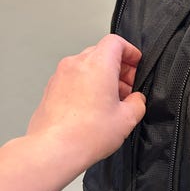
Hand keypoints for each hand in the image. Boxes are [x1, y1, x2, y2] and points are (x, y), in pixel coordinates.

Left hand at [27, 34, 145, 172]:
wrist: (54, 149)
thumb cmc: (86, 134)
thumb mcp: (127, 119)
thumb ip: (137, 103)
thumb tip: (136, 100)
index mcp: (98, 65)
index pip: (116, 42)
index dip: (130, 52)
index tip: (137, 64)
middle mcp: (77, 64)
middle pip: (102, 53)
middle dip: (119, 67)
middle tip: (128, 87)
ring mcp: (61, 75)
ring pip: (87, 66)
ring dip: (102, 77)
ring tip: (111, 101)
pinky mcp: (52, 88)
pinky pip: (74, 78)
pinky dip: (87, 85)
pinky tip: (94, 108)